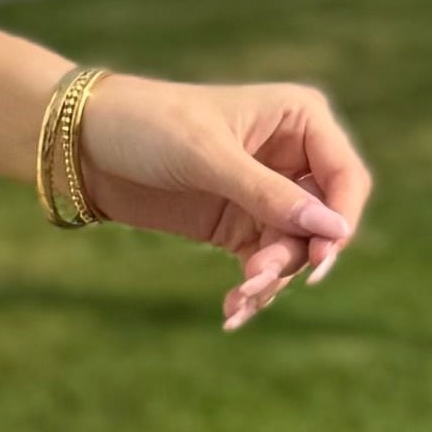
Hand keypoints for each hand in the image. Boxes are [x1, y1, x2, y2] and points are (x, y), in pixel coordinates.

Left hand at [72, 73, 370, 331]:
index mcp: (301, 119)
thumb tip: (333, 230)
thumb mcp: (208, 157)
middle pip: (323, 222)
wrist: (85, 144)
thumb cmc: (148, 126)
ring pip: (294, 250)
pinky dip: (253, 290)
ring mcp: (267, 193)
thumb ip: (269, 194)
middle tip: (257, 280)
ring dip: (272, 279)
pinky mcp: (240, 224)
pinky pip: (264, 264)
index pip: (346, 178)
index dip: (342, 221)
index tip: (321, 260)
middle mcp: (293, 156)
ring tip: (239, 302)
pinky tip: (232, 311)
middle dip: (295, 256)